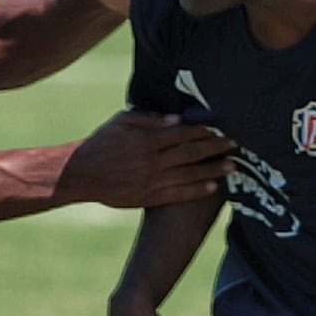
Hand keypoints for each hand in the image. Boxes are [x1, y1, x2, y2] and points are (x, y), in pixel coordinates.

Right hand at [61, 111, 231, 209]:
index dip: (204, 131)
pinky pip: (177, 194)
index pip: (182, 133)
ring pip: (188, 174)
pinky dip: (196, 191)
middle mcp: (150, 160)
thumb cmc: (101, 143)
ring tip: (232, 166)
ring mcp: (150, 180)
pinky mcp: (147, 197)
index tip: (222, 128)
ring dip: (212, 170)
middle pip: (190, 152)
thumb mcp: (120, 122)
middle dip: (215, 148)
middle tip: (236, 144)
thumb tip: (176, 119)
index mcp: (145, 139)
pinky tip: (212, 187)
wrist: (79, 174)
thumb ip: (147, 118)